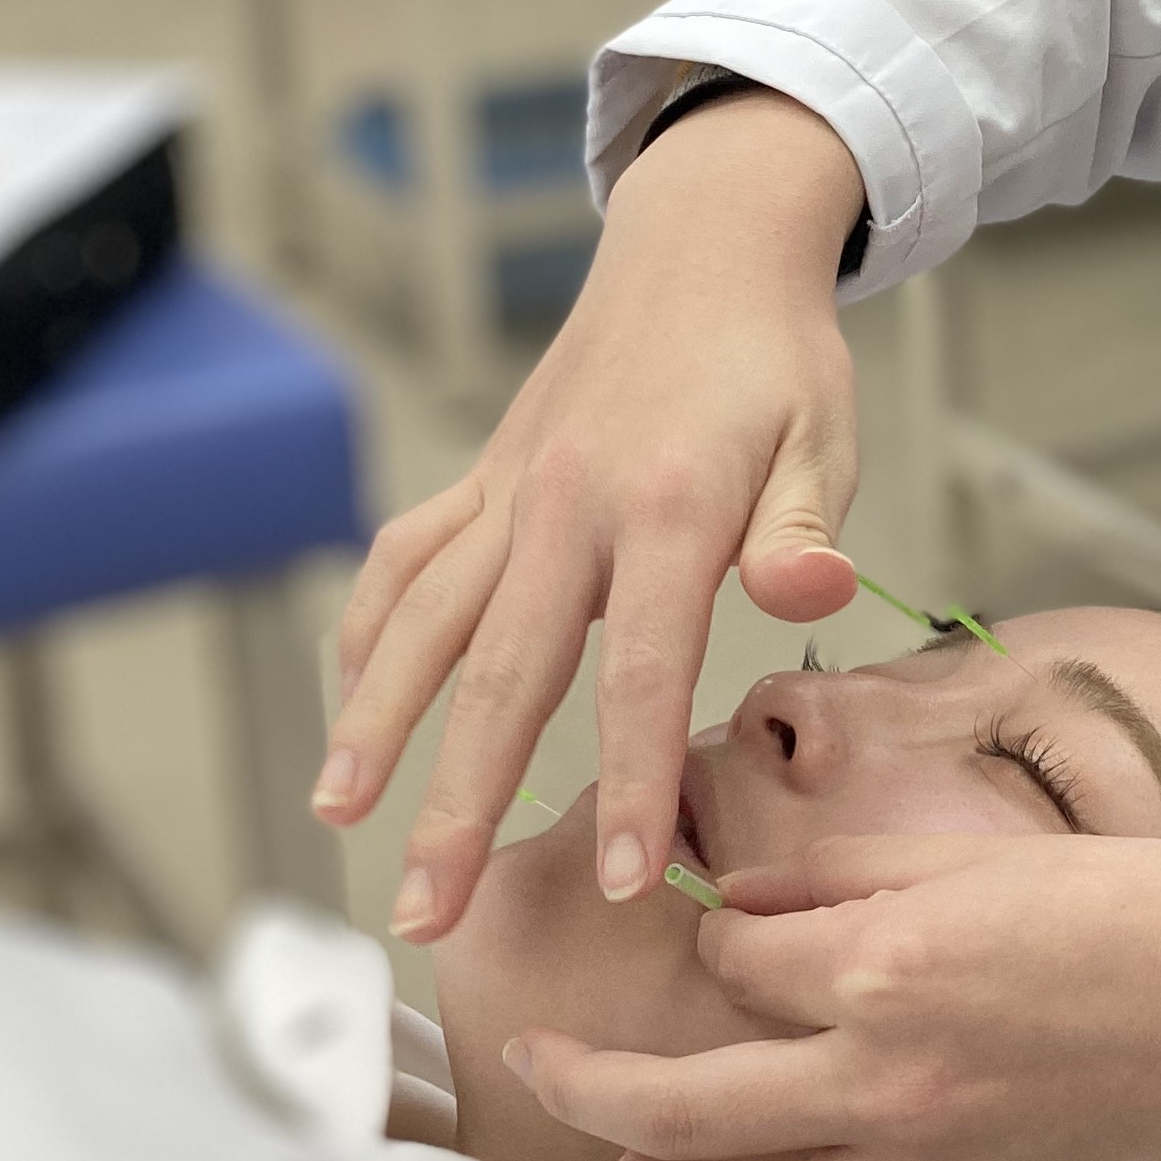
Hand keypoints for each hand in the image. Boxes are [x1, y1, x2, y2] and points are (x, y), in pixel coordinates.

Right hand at [319, 92, 868, 940]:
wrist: (704, 246)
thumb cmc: (775, 360)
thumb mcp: (824, 434)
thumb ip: (804, 526)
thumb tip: (807, 593)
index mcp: (667, 508)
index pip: (643, 673)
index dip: (624, 781)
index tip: (612, 881)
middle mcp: (566, 504)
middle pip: (501, 674)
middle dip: (457, 804)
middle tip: (425, 913)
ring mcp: (510, 490)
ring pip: (424, 623)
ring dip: (375, 726)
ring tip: (335, 819)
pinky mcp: (482, 478)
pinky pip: (406, 561)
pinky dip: (367, 632)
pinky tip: (348, 705)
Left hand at [503, 833, 1160, 1160]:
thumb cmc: (1132, 916)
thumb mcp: (977, 855)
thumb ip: (845, 876)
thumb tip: (740, 901)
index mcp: (878, 971)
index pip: (726, 968)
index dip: (714, 948)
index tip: (732, 943)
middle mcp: (878, 1085)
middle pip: (673, 1111)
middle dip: (582, 1085)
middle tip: (543, 1062)